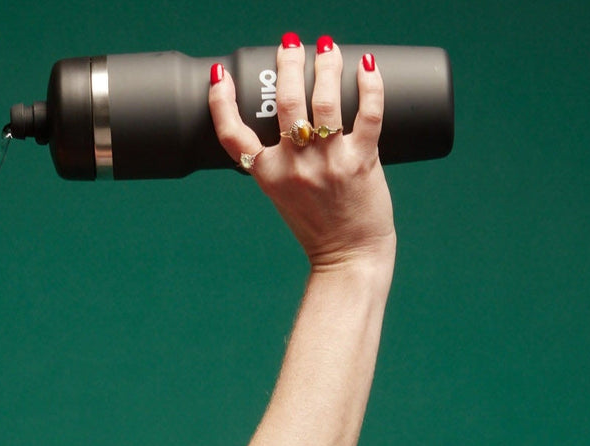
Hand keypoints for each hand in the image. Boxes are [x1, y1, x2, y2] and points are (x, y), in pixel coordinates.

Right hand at [209, 36, 395, 268]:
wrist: (349, 256)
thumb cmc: (318, 226)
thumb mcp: (283, 194)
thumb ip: (283, 161)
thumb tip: (295, 118)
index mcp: (267, 175)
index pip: (232, 135)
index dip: (220, 102)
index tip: (219, 75)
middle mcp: (294, 166)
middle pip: (284, 103)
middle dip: (287, 65)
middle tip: (289, 44)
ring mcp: (328, 163)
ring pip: (324, 101)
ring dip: (326, 65)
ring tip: (327, 47)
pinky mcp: (362, 161)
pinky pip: (368, 113)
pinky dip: (370, 86)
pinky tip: (366, 66)